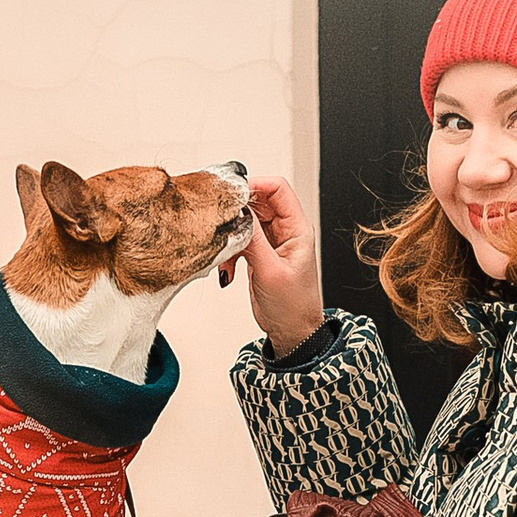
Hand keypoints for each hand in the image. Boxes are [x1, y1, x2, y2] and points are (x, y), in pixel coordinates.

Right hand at [226, 176, 326, 355]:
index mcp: (297, 229)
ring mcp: (271, 241)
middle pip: (258, 201)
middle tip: (218, 220)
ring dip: (230, 233)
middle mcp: (285, 230)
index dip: (254, 184)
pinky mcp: (259, 253)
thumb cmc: (293, 307)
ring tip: (224, 252)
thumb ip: (253, 239)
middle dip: (236, 209)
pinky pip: (239, 239)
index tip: (231, 192)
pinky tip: (227, 267)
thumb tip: (238, 212)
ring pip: (245, 220)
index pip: (277, 189)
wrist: (292, 332)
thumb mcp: (271, 271)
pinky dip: (228, 249)